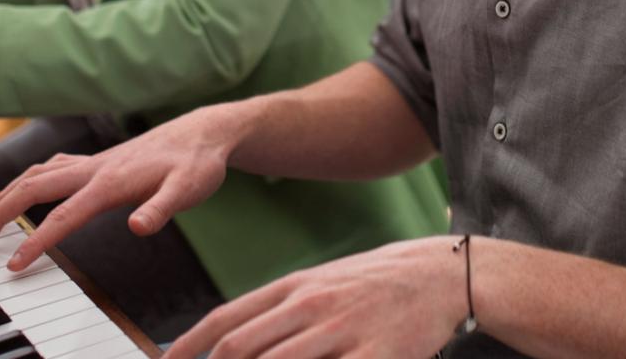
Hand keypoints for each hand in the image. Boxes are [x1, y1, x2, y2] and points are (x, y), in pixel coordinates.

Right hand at [0, 105, 243, 271]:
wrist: (203, 133)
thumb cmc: (196, 163)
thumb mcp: (187, 190)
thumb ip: (161, 209)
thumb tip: (138, 227)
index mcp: (109, 181)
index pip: (63, 216)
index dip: (35, 242)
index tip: (12, 265)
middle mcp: (93, 168)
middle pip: (32, 188)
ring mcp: (93, 162)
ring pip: (36, 173)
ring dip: (6, 195)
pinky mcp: (97, 160)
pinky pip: (51, 166)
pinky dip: (29, 179)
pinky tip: (28, 187)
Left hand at [165, 237, 465, 358]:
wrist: (437, 275)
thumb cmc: (370, 286)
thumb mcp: (320, 284)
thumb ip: (276, 311)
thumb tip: (228, 341)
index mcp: (294, 287)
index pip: (227, 319)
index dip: (189, 345)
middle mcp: (311, 306)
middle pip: (242, 348)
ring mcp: (342, 330)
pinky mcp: (374, 355)